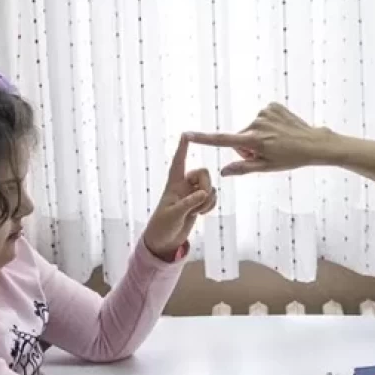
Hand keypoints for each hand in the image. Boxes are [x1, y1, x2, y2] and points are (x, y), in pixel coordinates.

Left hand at [142, 136, 216, 259]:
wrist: (164, 240)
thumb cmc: (162, 226)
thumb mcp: (174, 215)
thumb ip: (189, 203)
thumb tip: (204, 193)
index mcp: (173, 184)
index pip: (179, 162)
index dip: (182, 148)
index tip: (186, 134)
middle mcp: (184, 185)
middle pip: (203, 173)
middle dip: (206, 186)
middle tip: (200, 201)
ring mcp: (192, 194)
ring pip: (210, 186)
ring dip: (208, 200)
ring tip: (197, 213)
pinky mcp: (199, 203)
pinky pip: (213, 197)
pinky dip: (211, 205)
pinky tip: (202, 214)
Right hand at [185, 103, 336, 175]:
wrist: (314, 143)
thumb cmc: (290, 159)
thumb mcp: (266, 167)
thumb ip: (243, 168)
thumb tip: (223, 171)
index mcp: (254, 141)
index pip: (223, 140)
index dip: (204, 139)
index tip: (187, 135)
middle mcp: (257, 124)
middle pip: (239, 137)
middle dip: (247, 146)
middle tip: (266, 153)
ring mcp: (265, 112)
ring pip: (250, 128)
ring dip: (258, 136)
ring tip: (276, 142)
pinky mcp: (272, 105)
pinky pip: (261, 117)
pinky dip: (267, 125)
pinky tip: (280, 130)